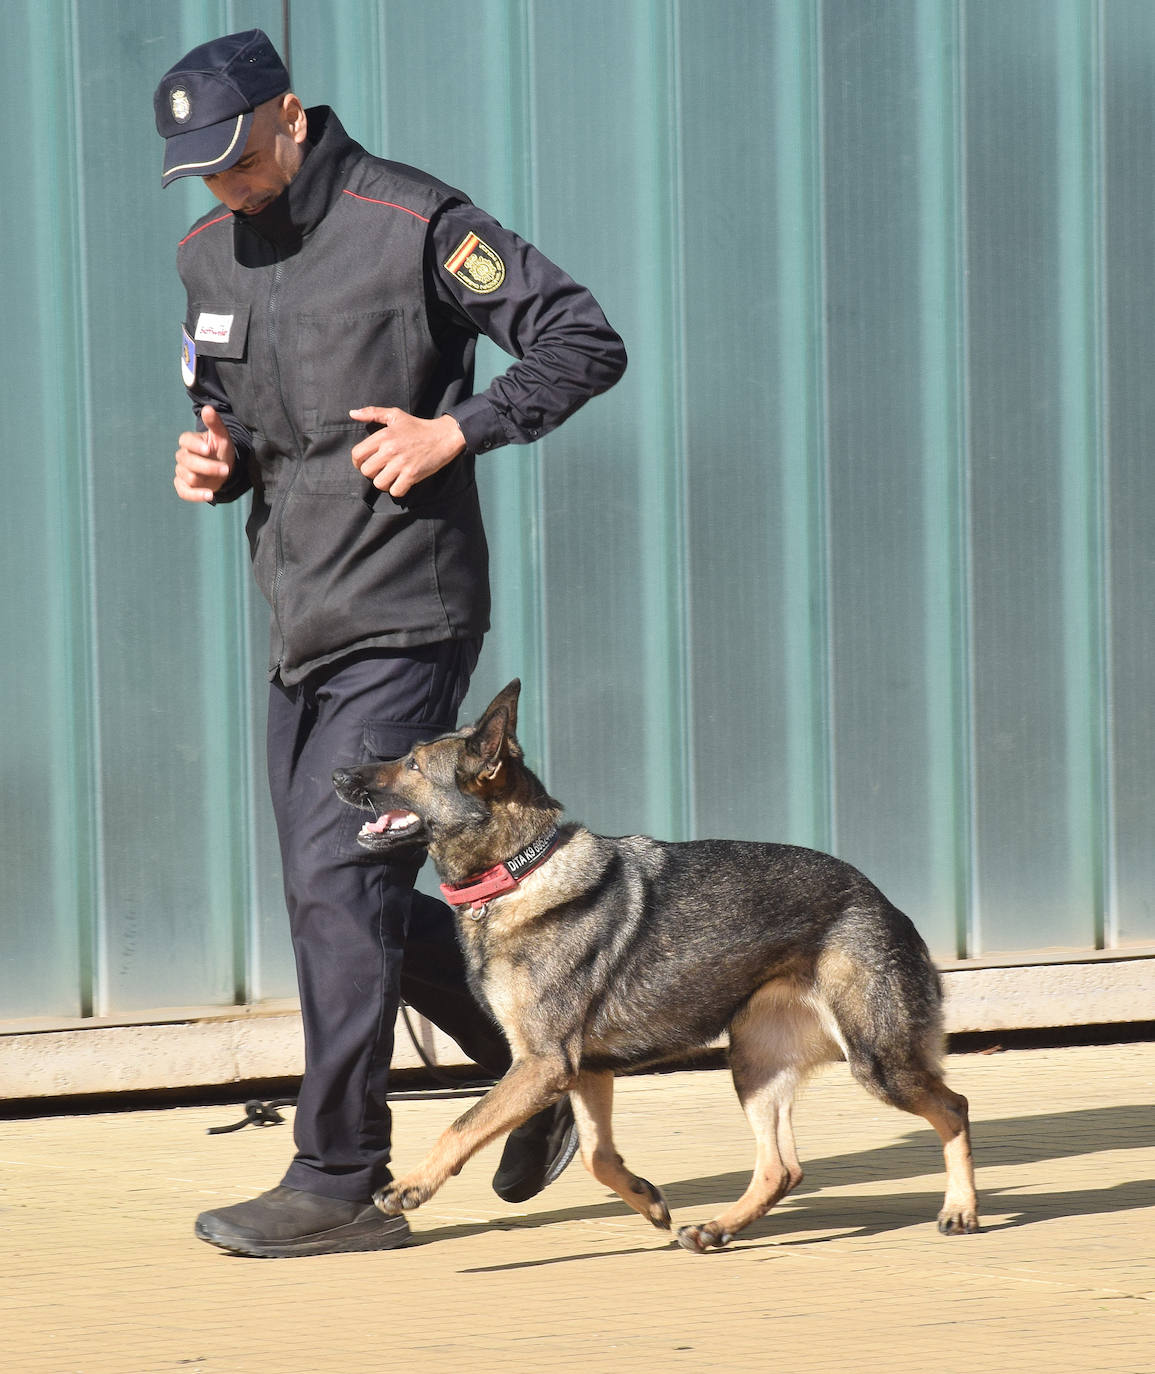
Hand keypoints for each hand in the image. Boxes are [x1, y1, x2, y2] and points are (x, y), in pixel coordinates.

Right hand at [174, 405, 235, 502]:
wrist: (225, 470)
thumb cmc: (221, 450)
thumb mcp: (222, 437)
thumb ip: (215, 423)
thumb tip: (208, 409)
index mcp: (189, 442)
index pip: (185, 440)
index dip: (195, 445)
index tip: (208, 449)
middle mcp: (183, 456)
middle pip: (188, 462)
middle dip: (208, 466)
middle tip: (226, 469)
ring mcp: (182, 472)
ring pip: (189, 477)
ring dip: (207, 479)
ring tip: (222, 477)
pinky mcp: (183, 486)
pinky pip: (184, 492)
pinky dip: (197, 495)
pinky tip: (210, 496)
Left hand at [349, 407, 465, 499]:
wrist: (443, 436)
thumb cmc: (418, 426)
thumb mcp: (395, 415)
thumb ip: (372, 413)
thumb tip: (352, 413)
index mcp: (383, 436)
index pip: (357, 454)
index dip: (358, 462)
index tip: (365, 463)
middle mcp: (390, 450)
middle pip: (366, 471)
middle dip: (372, 473)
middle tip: (381, 470)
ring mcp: (401, 464)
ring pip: (379, 484)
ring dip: (384, 483)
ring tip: (391, 477)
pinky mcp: (412, 475)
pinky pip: (395, 491)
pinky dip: (397, 490)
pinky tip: (401, 483)